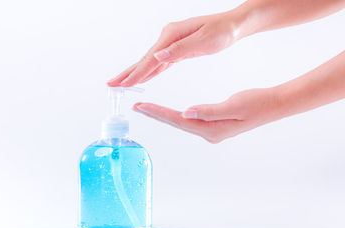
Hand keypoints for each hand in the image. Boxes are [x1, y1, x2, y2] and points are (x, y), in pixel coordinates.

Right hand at [108, 12, 241, 86]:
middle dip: (128, 73)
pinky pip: (159, 63)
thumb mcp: (204, 41)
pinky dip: (150, 71)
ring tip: (122, 82)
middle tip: (112, 84)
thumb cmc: (222, 32)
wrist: (233, 25)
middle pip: (144, 59)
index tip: (124, 84)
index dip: (137, 73)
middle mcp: (168, 37)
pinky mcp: (176, 49)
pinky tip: (143, 77)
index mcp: (172, 35)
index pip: (151, 59)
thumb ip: (180, 50)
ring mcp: (171, 43)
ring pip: (150, 61)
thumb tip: (158, 57)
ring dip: (136, 73)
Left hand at [133, 88, 282, 142]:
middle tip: (137, 106)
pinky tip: (169, 112)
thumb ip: (209, 111)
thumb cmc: (257, 103)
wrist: (273, 106)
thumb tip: (186, 113)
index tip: (142, 106)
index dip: (159, 113)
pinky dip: (177, 116)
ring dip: (164, 116)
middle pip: (177, 123)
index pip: (179, 121)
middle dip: (157, 115)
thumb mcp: (234, 105)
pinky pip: (190, 121)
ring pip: (182, 123)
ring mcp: (212, 131)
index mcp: (212, 129)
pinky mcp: (214, 126)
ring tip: (147, 108)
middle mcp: (209, 133)